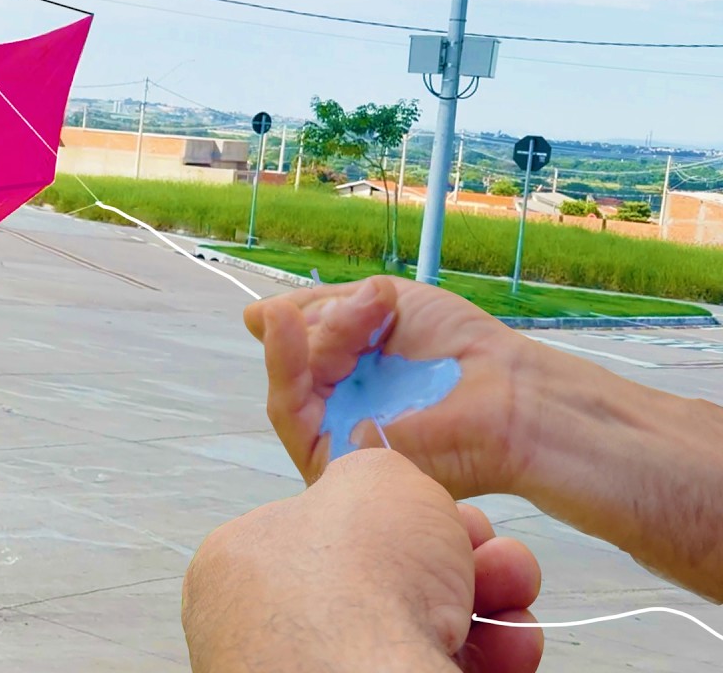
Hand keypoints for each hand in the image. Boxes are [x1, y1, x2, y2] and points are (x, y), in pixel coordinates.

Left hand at [181, 449, 543, 672]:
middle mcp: (273, 622)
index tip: (443, 510)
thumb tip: (386, 485)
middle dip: (458, 557)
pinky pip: (440, 668)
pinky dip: (489, 651)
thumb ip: (376, 474)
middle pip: (386, 577)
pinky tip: (514, 636)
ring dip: (485, 599)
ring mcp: (320, 670)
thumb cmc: (353, 578)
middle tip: (489, 549)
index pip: (326, 529)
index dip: (398, 516)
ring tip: (511, 585)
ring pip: (420, 627)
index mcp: (246, 560)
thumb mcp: (371, 478)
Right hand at [243, 275, 535, 499]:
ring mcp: (332, 435)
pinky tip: (284, 326)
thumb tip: (256, 317)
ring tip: (355, 316)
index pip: (304, 345)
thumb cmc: (460, 350)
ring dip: (311, 339)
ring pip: (288, 383)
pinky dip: (283, 363)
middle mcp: (338, 409)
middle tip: (366, 308)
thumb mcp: (384, 304)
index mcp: (353, 376)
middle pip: (295, 363)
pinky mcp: (329, 461)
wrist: (505, 394)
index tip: (293, 302)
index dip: (299, 320)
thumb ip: (324, 309)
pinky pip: (287, 411)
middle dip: (322, 326)